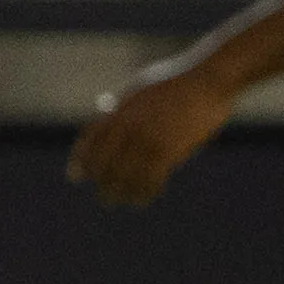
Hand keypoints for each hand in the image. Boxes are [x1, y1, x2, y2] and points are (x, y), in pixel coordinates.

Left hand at [67, 58, 237, 206]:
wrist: (208, 80)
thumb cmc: (179, 83)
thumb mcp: (142, 90)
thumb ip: (124, 107)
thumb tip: (107, 115)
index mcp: (119, 109)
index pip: (90, 140)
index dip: (81, 161)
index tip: (76, 177)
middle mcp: (127, 125)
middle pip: (105, 163)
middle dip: (103, 183)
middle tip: (105, 199)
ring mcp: (146, 138)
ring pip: (126, 175)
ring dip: (124, 193)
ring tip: (124, 202)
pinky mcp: (166, 149)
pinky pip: (150, 179)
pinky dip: (146, 191)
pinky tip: (145, 198)